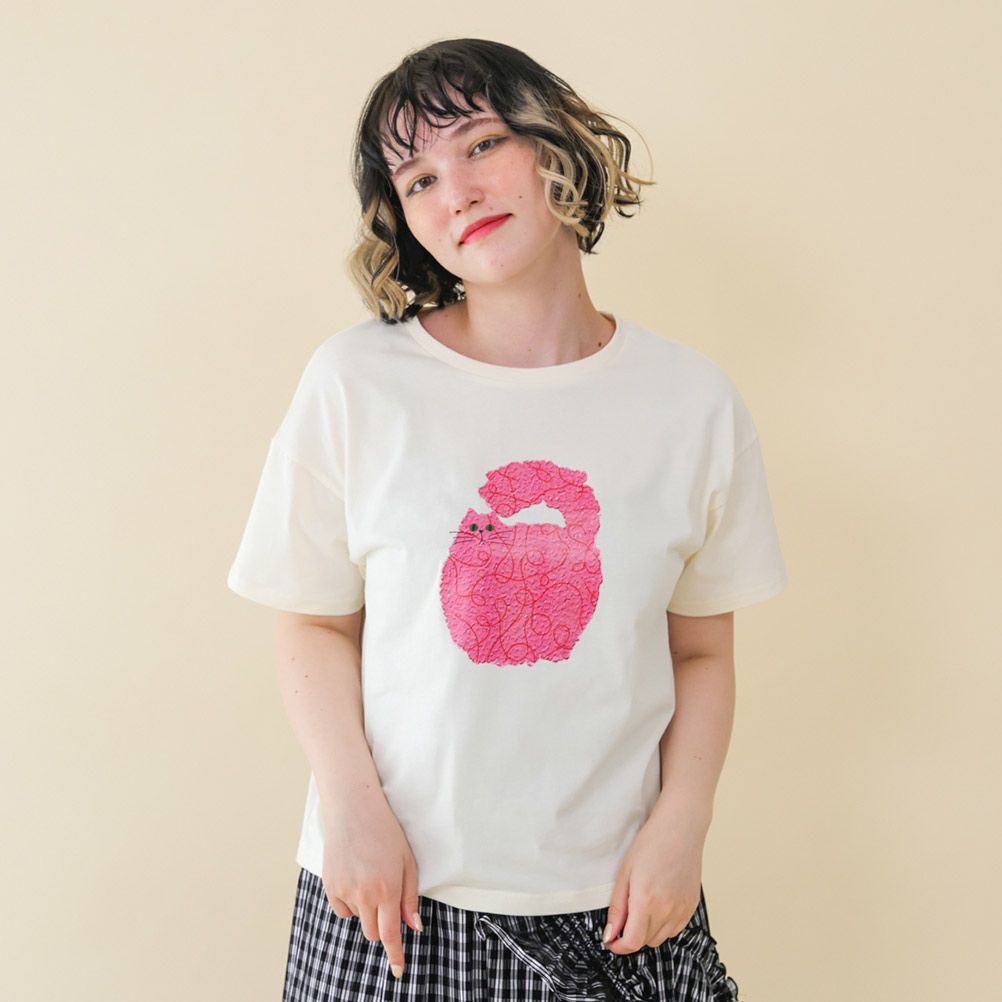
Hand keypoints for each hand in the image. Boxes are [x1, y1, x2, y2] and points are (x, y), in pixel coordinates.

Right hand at [320, 788, 422, 979]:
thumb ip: (410, 896)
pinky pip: (342, 909)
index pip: (390, 933)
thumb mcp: (407, 861)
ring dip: (366, 910)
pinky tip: (355, 878)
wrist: (353, 808)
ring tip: (370, 877)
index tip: (398, 970)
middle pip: (373, 932)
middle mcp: (364, 893)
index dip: (395, 954)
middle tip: (386, 899)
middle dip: (382, 925)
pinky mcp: (329, 885)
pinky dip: (350, 903)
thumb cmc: (385, 831)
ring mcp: (344, 889)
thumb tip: (414, 926)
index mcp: (387, 888)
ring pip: (358, 919)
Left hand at [602, 807, 707, 953]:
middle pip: (645, 941)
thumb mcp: (624, 873)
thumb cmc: (649, 844)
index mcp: (646, 900)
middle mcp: (667, 910)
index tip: (610, 941)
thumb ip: (617, 908)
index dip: (618, 946)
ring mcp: (682, 910)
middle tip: (624, 914)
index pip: (632, 942)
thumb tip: (610, 935)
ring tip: (641, 905)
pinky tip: (658, 904)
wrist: (680, 828)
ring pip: (660, 937)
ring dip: (647, 930)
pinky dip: (663, 925)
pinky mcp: (692, 907)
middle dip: (631, 935)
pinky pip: (675, 929)